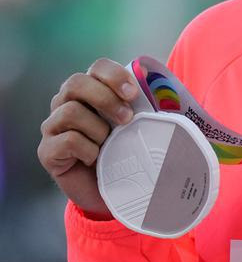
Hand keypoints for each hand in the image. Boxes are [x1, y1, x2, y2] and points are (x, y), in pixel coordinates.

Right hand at [37, 58, 140, 216]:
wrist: (112, 194)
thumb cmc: (126, 154)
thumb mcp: (140, 129)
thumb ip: (149, 110)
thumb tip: (174, 98)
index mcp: (90, 91)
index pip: (96, 67)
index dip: (114, 75)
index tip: (134, 93)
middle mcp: (66, 103)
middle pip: (76, 83)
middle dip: (105, 99)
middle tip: (127, 119)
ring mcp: (54, 126)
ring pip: (70, 111)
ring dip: (97, 128)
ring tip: (109, 144)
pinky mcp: (47, 151)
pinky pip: (67, 140)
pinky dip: (87, 149)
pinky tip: (95, 159)